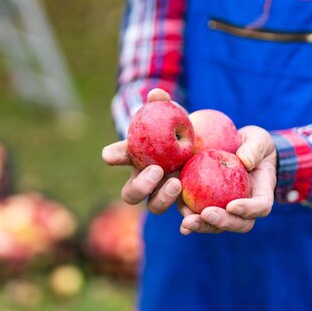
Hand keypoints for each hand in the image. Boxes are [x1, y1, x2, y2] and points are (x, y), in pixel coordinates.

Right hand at [101, 89, 181, 213]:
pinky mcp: (183, 204)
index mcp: (135, 158)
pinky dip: (184, 216)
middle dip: (140, 185)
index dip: (113, 156)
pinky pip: (180, 214)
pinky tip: (191, 214)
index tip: (110, 155)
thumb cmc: (177, 127)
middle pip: (131, 193)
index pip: (119, 156)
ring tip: (176, 182)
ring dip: (161, 198)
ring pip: (153, 206)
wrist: (201, 145)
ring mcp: (162, 194)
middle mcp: (144, 181)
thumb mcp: (171, 115)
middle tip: (155, 170)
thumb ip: (162, 104)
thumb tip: (157, 93)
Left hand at [180, 125, 276, 234]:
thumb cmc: (252, 144)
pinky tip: (180, 221)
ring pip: (217, 225)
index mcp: (261, 193)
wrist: (235, 147)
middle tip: (206, 214)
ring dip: (202, 226)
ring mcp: (226, 209)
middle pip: (238, 224)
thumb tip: (245, 160)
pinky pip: (199, 216)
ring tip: (187, 222)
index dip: (248, 209)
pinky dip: (189, 218)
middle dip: (222, 222)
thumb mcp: (258, 140)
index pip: (260, 207)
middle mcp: (245, 208)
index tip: (232, 205)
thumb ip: (254, 148)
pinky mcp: (207, 206)